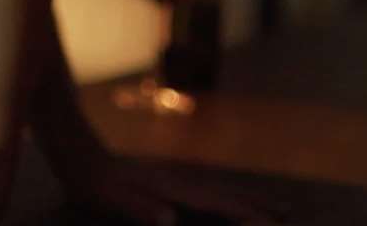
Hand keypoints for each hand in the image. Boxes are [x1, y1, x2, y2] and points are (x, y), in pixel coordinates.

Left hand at [64, 154, 287, 225]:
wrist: (74, 148)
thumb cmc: (90, 180)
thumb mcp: (110, 197)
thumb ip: (140, 207)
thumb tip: (169, 219)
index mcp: (171, 188)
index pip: (218, 203)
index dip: (247, 215)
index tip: (276, 224)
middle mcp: (177, 180)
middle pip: (227, 192)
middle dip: (259, 203)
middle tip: (292, 212)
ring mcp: (172, 177)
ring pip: (218, 189)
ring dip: (246, 197)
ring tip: (273, 204)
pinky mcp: (162, 179)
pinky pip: (204, 190)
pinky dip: (223, 196)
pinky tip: (224, 201)